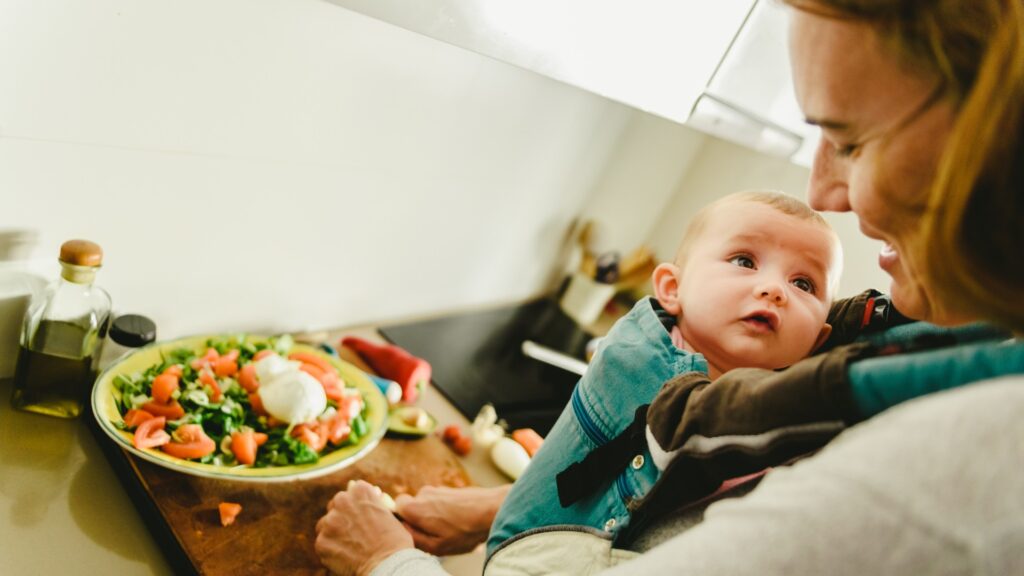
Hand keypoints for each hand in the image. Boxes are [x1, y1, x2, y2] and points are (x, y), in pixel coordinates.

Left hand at [315, 480, 413, 575]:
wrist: (388, 565)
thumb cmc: (394, 541)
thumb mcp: (387, 512)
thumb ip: (371, 501)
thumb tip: (355, 487)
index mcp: (360, 491)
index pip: (353, 492)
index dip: (359, 506)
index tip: (364, 517)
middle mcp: (342, 501)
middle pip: (336, 505)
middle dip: (343, 516)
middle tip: (355, 533)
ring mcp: (330, 522)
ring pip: (325, 524)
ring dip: (334, 532)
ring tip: (350, 546)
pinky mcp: (321, 541)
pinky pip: (322, 543)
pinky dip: (331, 550)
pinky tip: (345, 556)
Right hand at [394, 484, 510, 555]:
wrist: (493, 510)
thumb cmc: (464, 531)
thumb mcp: (436, 546)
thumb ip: (414, 538)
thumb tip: (403, 530)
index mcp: (415, 507)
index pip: (396, 506)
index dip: (404, 520)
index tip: (416, 530)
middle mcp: (423, 493)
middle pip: (413, 507)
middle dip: (421, 520)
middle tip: (437, 533)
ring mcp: (438, 489)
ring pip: (429, 505)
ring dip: (436, 516)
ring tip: (453, 529)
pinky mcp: (451, 489)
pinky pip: (442, 502)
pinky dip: (447, 512)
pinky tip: (461, 521)